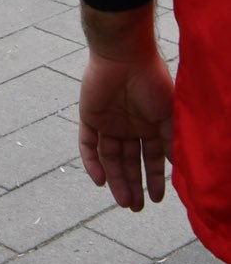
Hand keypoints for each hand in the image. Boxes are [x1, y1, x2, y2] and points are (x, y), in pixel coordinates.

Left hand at [77, 47, 173, 209]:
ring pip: (109, 158)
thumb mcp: (168, 116)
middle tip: (136, 208)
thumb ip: (170, 141)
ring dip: (116, 180)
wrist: (124, 54)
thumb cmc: (151, 81)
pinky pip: (87, 143)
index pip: (150, 158)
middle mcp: (127, 125)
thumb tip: (177, 168)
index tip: (157, 199)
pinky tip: (101, 181)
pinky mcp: (89, 116)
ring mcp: (107, 122)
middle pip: (128, 161)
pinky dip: (91, 163)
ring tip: (124, 202)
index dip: (153, 178)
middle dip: (133, 184)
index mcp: (148, 124)